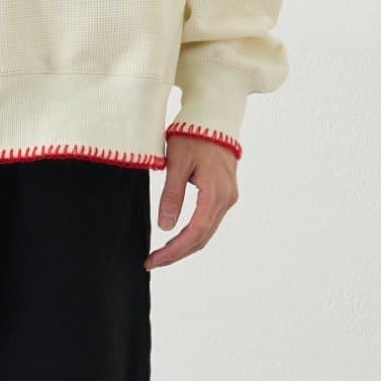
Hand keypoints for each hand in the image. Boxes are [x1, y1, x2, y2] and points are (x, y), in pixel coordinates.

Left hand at [145, 136, 238, 269]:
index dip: (173, 251)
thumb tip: (165, 227)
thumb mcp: (177, 163)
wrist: (214, 118)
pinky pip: (209, 222)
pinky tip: (177, 238)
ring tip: (161, 254)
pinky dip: (193, 234)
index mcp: (215, 193)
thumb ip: (172, 196)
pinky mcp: (225, 194)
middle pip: (202, 238)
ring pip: (206, 233)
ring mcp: (228, 197)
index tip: (153, 260)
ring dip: (184, 246)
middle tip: (152, 262)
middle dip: (176, 253)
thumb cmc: (193, 136)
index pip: (194, 233)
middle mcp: (226, 199)